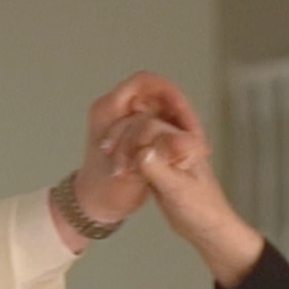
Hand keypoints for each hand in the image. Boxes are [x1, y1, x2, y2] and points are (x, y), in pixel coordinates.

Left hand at [69, 71, 203, 229]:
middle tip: (194, 131)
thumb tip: (188, 142)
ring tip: (193, 140)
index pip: (144, 81)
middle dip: (176, 110)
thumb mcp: (136, 172)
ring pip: (158, 107)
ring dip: (176, 121)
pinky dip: (171, 130)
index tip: (185, 110)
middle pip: (154, 93)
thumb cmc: (106, 192)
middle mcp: (114, 109)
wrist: (94, 207)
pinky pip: (156, 119)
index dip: (169, 91)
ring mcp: (122, 118)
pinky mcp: (131, 129)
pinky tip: (184, 146)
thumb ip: (162, 153)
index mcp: (108, 110)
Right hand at [131, 104, 264, 287]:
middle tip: (117, 168)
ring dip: (120, 147)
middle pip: (141, 125)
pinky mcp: (156, 163)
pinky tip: (115, 171)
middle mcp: (175, 138)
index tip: (125, 163)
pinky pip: (135, 151)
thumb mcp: (179, 190)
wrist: (205, 228)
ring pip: (135, 136)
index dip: (133, 139)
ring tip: (114, 170)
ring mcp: (164, 150)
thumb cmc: (201, 210)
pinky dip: (123, 158)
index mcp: (186, 139)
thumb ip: (159, 170)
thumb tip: (141, 153)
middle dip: (124, 141)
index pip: (151, 125)